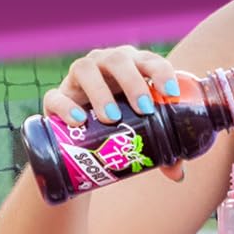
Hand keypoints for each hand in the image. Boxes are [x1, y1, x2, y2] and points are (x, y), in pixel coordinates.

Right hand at [42, 45, 185, 181]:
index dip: (161, 72)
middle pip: (118, 59)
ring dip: (100, 91)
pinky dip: (66, 106)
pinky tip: (78, 121)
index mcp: (133, 66)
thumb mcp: (142, 132)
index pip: (149, 60)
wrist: (81, 137)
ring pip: (85, 69)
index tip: (170, 95)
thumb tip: (177, 174)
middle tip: (144, 109)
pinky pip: (56, 96)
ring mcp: (78, 78)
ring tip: (111, 119)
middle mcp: (105, 64)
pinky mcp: (56, 97)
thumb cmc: (122, 125)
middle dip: (133, 82)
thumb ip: (162, 150)